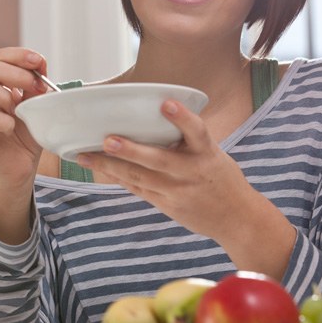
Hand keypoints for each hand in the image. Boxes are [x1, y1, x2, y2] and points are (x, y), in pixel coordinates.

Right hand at [0, 47, 49, 189]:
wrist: (19, 170)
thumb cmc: (25, 138)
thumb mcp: (36, 109)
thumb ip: (36, 88)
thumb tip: (40, 65)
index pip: (0, 57)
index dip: (19, 56)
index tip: (39, 63)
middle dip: (16, 74)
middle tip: (35, 87)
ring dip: (2, 93)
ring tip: (18, 108)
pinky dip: (0, 119)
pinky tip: (11, 126)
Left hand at [76, 100, 295, 278]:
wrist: (236, 218)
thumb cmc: (222, 179)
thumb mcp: (214, 154)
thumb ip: (189, 140)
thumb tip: (157, 115)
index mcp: (207, 154)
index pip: (196, 131)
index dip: (181, 118)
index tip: (166, 103)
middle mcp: (191, 172)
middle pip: (158, 160)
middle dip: (130, 151)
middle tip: (107, 140)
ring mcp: (177, 192)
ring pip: (140, 178)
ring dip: (111, 167)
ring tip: (85, 157)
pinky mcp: (167, 206)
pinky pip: (139, 190)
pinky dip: (119, 178)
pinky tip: (100, 169)